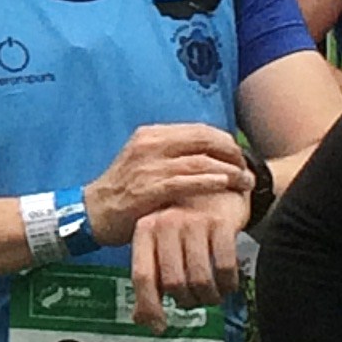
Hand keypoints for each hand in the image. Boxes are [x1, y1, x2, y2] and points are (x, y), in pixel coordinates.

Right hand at [83, 120, 250, 247]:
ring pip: (200, 161)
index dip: (225, 142)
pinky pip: (186, 182)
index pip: (199, 130)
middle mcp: (150, 144)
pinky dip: (210, 182)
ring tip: (246, 181)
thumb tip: (207, 154)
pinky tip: (225, 186)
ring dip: (229, 171)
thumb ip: (171, 154)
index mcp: (151, 135)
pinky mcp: (149, 188)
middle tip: (248, 169)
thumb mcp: (144, 161)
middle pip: (204, 140)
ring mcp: (148, 166)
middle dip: (232, 154)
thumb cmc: (124, 190)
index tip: (239, 156)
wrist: (93, 211)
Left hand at [127, 189, 248, 326]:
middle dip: (187, 301)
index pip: (142, 275)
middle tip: (195, 300)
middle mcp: (166, 223)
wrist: (218, 182)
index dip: (149, 305)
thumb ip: (152, 278)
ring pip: (201, 279)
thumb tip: (145, 322)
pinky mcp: (221, 223)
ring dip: (209, 296)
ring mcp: (194, 221)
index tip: (158, 326)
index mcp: (144, 229)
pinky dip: (228, 284)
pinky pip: (225, 268)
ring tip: (212, 294)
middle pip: (174, 283)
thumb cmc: (185, 222)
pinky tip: (228, 283)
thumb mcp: (161, 242)